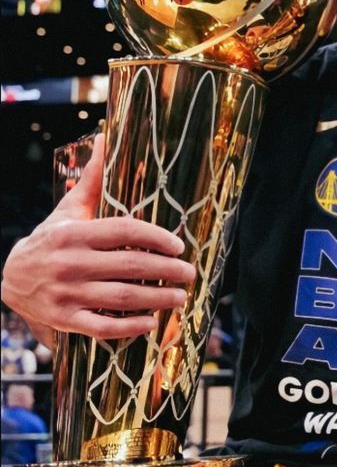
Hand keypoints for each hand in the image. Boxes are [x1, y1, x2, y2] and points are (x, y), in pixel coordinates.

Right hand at [1, 135, 195, 339]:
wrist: (10, 279)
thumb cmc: (51, 240)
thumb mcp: (69, 210)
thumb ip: (93, 179)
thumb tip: (107, 137)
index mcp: (75, 233)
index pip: (123, 230)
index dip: (155, 236)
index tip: (178, 244)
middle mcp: (71, 263)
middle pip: (128, 266)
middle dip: (165, 270)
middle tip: (189, 271)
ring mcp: (67, 294)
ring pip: (120, 298)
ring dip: (156, 298)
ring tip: (180, 296)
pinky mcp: (64, 321)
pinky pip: (101, 328)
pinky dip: (128, 329)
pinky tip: (151, 323)